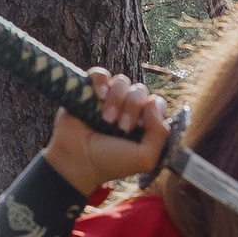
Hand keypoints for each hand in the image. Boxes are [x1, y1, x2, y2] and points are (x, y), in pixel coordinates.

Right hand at [47, 69, 171, 193]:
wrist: (77, 162)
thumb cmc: (111, 163)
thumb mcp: (146, 158)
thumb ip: (160, 133)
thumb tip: (154, 102)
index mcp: (142, 122)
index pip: (156, 102)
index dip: (151, 110)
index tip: (138, 127)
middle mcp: (125, 108)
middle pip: (140, 90)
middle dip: (132, 107)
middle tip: (121, 127)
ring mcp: (106, 99)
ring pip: (122, 81)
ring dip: (117, 98)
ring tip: (106, 118)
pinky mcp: (87, 92)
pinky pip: (99, 73)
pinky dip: (101, 81)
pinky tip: (100, 95)